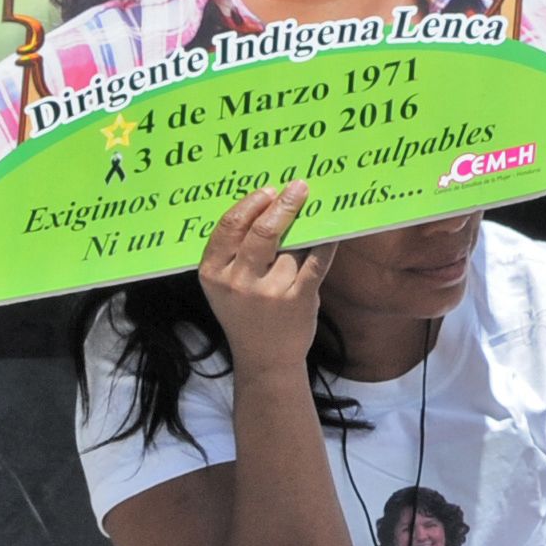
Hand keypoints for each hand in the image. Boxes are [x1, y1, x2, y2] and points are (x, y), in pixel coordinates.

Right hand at [199, 181, 332, 377]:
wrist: (264, 357)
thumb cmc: (243, 313)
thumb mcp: (222, 284)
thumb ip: (233, 252)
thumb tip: (264, 206)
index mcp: (213, 273)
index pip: (228, 227)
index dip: (249, 204)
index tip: (268, 191)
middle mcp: (239, 281)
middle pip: (261, 231)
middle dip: (283, 204)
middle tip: (299, 187)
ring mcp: (270, 291)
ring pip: (292, 245)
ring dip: (304, 227)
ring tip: (313, 212)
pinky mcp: (299, 298)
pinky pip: (317, 261)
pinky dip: (326, 242)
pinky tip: (332, 231)